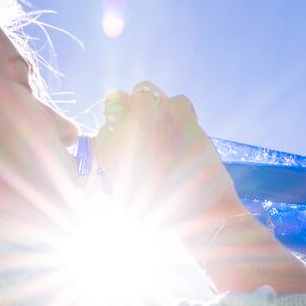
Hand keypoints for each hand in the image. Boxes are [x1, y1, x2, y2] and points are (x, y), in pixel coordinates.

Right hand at [91, 81, 243, 224]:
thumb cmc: (163, 213)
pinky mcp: (180, 116)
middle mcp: (124, 130)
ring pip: (144, 89)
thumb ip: (117, 163)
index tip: (129, 140)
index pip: (104, 127)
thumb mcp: (125, 192)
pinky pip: (178, 99)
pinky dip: (183, 111)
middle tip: (145, 123)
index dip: (116, 131)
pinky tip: (188, 129)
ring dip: (154, 103)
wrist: (201, 216)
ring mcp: (151, 119)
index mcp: (108, 152)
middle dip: (128, 108)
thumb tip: (117, 137)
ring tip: (166, 123)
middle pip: (116, 99)